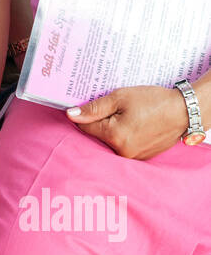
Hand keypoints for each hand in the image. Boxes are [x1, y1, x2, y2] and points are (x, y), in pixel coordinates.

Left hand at [66, 85, 191, 159]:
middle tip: (113, 108)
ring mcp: (133, 157)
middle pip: (97, 136)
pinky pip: (124, 146)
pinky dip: (125, 136)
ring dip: (113, 129)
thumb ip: (94, 108)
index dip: (85, 114)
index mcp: (114, 136)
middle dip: (100, 122)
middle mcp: (122, 151)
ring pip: (111, 141)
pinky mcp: (141, 157)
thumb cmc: (153, 101)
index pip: (84, 127)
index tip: (90, 105)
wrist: (183, 111)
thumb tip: (71, 114)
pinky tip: (134, 124)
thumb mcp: (120, 98)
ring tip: (127, 115)